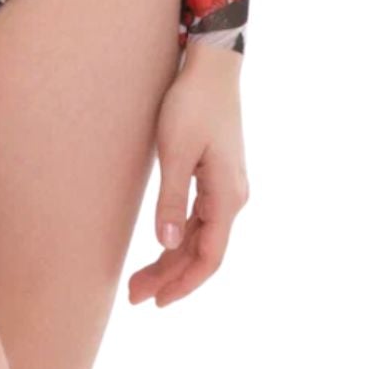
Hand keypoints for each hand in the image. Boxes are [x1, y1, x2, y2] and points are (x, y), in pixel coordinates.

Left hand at [127, 45, 246, 307]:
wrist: (211, 66)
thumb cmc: (192, 104)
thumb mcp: (175, 151)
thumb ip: (172, 200)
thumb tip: (168, 244)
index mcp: (227, 196)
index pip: (209, 257)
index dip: (183, 284)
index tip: (155, 302)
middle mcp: (232, 197)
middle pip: (203, 251)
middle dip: (171, 277)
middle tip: (135, 295)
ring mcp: (226, 187)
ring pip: (201, 237)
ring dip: (173, 259)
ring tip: (140, 279)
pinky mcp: (216, 175)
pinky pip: (200, 218)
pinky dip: (180, 237)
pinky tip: (162, 245)